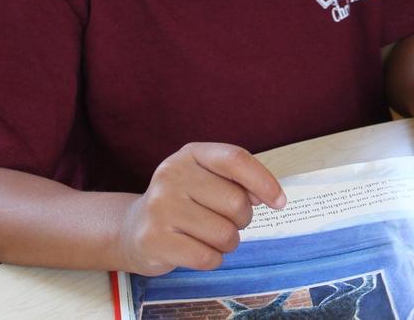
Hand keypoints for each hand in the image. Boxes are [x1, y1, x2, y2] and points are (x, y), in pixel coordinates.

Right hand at [114, 143, 285, 275]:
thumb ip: (238, 181)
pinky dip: (212, 259)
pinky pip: (207, 257)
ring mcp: (160, 208)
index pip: (235, 160)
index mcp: (189, 154)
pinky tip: (197, 250)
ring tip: (208, 237)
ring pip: (224, 234)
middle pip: (235, 202)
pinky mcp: (154, 240)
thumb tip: (270, 197)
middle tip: (224, 221)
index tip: (279, 202)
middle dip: (241, 219)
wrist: (133, 229)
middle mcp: (171, 175)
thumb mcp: (206, 180)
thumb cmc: (183, 204)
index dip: (264, 181)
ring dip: (227, 243)